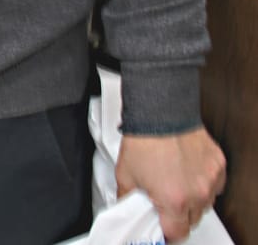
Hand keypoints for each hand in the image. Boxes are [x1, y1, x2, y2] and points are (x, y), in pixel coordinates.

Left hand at [117, 127, 225, 242]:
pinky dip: (202, 182)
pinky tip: (187, 171)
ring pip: (204, 203)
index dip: (166, 232)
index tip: (161, 227)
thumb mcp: (124, 174)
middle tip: (164, 201)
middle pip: (191, 220)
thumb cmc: (143, 138)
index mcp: (174, 201)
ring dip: (192, 199)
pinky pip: (214, 185)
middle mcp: (196, 194)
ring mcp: (210, 180)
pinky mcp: (218, 166)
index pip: (176, 233)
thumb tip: (127, 207)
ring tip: (174, 181)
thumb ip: (127, 197)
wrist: (159, 111)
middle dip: (177, 215)